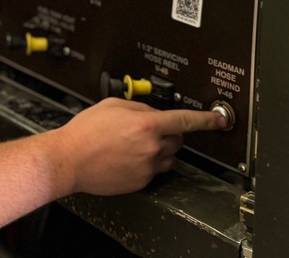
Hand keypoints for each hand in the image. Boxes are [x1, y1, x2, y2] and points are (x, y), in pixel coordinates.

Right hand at [52, 98, 226, 195]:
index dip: (206, 120)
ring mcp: (147, 167)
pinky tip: (126, 158)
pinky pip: (154, 171)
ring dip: (159, 150)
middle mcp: (151, 147)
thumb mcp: (112, 105)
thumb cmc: (85, 132)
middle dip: (168, 133)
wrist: (70, 159)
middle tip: (146, 130)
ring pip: (168, 157)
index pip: (185, 120)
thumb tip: (153, 113)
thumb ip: (139, 107)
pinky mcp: (141, 182)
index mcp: (146, 124)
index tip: (218, 121)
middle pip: (177, 140)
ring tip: (134, 146)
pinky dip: (146, 164)